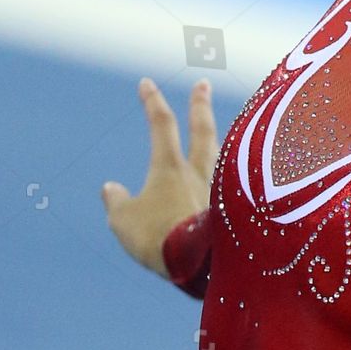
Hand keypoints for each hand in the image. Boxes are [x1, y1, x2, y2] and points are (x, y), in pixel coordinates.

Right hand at [101, 78, 218, 277]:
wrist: (202, 266)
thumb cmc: (158, 239)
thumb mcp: (123, 221)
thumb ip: (117, 203)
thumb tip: (109, 188)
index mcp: (170, 169)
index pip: (161, 124)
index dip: (152, 102)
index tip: (147, 82)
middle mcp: (201, 174)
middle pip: (204, 131)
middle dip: (200, 105)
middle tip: (204, 84)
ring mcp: (221, 194)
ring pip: (223, 159)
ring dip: (223, 142)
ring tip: (227, 131)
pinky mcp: (235, 216)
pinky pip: (235, 191)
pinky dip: (236, 182)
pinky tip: (241, 188)